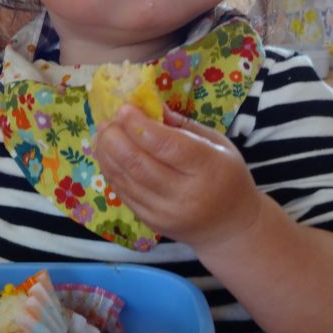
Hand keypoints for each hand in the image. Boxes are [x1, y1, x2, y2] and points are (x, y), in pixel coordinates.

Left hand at [94, 104, 262, 249]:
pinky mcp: (151, 222)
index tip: (124, 109)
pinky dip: (111, 171)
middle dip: (115, 138)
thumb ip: (183, 125)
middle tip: (107, 121)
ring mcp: (166, 212)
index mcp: (208, 168)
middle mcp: (186, 194)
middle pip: (138, 163)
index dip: (139, 125)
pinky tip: (107, 155)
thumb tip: (148, 106)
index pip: (167, 146)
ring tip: (102, 134)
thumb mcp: (217, 144)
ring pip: (125, 179)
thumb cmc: (226, 176)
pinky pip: (123, 193)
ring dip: (107, 153)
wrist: (230, 227)